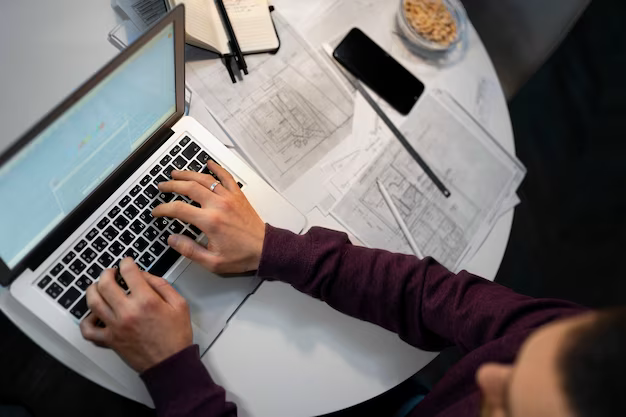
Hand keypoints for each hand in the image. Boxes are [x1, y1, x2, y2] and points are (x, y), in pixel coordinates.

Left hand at [80, 258, 192, 372]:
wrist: (171, 363)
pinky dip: (86, 321)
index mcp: (146, 301)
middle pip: (105, 284)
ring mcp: (115, 326)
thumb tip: (144, 275)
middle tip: (111, 272)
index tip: (127, 262)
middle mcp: (127, 312)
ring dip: (93, 290)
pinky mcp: (110, 340)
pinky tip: (93, 314)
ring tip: (98, 287)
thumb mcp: (179, 304)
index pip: (129, 272)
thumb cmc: (176, 336)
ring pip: (93, 302)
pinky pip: (88, 330)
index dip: (127, 263)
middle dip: (107, 273)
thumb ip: (161, 285)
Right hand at [152, 160, 265, 273]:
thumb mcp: (212, 262)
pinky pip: (226, 177)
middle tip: (161, 186)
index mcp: (210, 221)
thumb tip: (172, 239)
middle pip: (189, 187)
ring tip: (176, 173)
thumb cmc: (241, 256)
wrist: (264, 249)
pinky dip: (217, 168)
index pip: (178, 209)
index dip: (163, 209)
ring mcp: (229, 197)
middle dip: (172, 185)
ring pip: (205, 179)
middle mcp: (218, 205)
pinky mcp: (238, 195)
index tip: (156, 212)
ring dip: (188, 174)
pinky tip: (208, 162)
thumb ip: (189, 250)